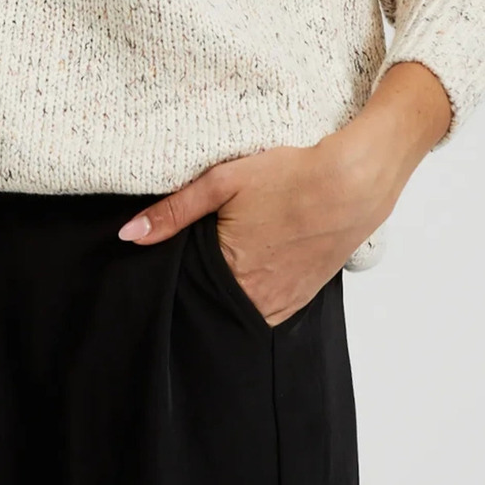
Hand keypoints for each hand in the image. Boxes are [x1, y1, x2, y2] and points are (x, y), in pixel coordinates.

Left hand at [117, 63, 451, 324]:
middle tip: (205, 250)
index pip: (185, 289)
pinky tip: (255, 266)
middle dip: (201, 283)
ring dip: (230, 290)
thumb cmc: (291, 175)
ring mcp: (283, 302)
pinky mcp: (302, 298)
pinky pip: (268, 309)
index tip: (173, 257)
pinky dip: (255, 293)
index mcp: (230, 270)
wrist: (354, 182)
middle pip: (212, 301)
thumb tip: (130, 234)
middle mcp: (256, 296)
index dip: (176, 273)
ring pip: (240, 307)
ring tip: (233, 256)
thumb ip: (173, 211)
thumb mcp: (223, 181)